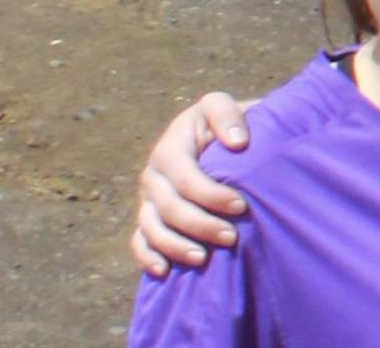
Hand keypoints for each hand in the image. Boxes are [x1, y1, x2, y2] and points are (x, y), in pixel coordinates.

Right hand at [130, 94, 251, 276]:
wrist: (216, 133)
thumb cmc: (225, 122)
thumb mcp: (224, 107)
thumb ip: (228, 116)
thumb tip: (237, 143)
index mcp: (170, 146)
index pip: (186, 178)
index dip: (212, 195)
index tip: (241, 206)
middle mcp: (153, 173)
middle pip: (170, 208)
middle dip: (201, 225)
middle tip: (232, 237)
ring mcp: (146, 198)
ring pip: (152, 229)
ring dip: (177, 247)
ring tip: (204, 259)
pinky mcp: (146, 216)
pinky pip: (138, 242)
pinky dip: (147, 258)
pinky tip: (164, 272)